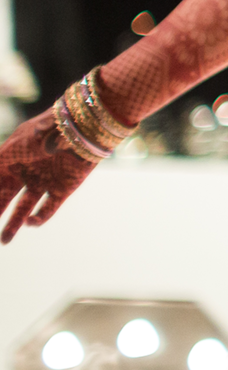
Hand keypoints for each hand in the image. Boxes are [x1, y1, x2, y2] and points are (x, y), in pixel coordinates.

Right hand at [0, 108, 101, 243]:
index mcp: (14, 162)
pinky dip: (40, 217)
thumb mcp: (12, 149)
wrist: (79, 129)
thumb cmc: (43, 133)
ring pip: (25, 208)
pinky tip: (30, 222)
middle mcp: (28, 173)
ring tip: (5, 241)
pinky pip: (49, 208)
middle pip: (7, 199)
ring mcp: (45, 181)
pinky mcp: (63, 188)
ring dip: (15, 224)